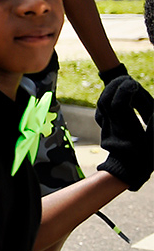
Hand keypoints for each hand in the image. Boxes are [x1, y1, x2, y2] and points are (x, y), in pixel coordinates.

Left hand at [96, 75, 152, 189]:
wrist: (125, 172)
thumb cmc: (143, 159)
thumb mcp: (151, 142)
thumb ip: (152, 126)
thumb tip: (152, 113)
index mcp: (127, 128)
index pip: (120, 105)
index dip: (125, 92)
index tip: (133, 82)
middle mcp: (113, 125)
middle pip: (107, 101)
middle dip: (115, 87)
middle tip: (127, 78)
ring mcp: (106, 126)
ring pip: (102, 105)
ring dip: (110, 91)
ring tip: (121, 83)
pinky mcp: (104, 128)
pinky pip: (101, 111)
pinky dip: (106, 100)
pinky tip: (113, 97)